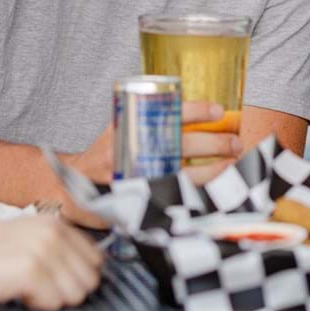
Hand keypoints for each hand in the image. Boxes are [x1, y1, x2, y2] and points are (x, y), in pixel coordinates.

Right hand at [0, 216, 102, 310]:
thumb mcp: (21, 241)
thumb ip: (55, 251)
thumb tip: (86, 274)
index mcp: (53, 223)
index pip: (95, 259)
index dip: (76, 278)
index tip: (54, 282)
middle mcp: (52, 232)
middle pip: (90, 279)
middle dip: (66, 292)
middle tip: (35, 288)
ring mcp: (42, 250)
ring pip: (77, 294)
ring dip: (52, 300)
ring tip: (24, 290)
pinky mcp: (29, 271)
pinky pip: (55, 303)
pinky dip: (37, 306)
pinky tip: (14, 294)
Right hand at [70, 101, 241, 183]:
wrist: (75, 188)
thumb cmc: (106, 153)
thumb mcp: (120, 126)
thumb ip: (147, 116)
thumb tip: (190, 106)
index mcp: (127, 127)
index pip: (166, 114)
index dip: (195, 111)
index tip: (219, 109)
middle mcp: (131, 153)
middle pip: (181, 146)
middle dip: (214, 143)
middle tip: (235, 140)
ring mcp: (137, 180)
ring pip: (184, 175)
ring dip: (213, 169)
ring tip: (232, 162)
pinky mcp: (140, 204)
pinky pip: (176, 199)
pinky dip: (199, 193)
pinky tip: (217, 189)